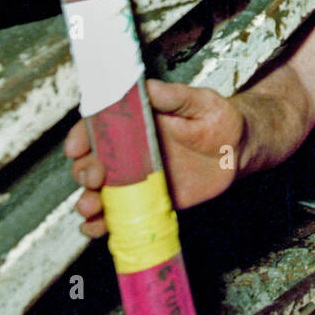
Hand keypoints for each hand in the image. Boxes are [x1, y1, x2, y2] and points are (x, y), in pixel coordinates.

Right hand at [65, 79, 243, 237]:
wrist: (239, 149)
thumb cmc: (217, 119)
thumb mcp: (199, 101)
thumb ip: (174, 96)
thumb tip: (147, 88)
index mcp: (135, 124)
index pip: (98, 128)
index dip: (82, 136)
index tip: (76, 146)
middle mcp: (129, 152)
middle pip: (92, 163)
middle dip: (84, 171)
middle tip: (95, 177)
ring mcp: (136, 179)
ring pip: (100, 193)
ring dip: (88, 202)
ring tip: (91, 207)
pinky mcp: (149, 201)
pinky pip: (119, 215)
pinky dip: (104, 224)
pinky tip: (99, 227)